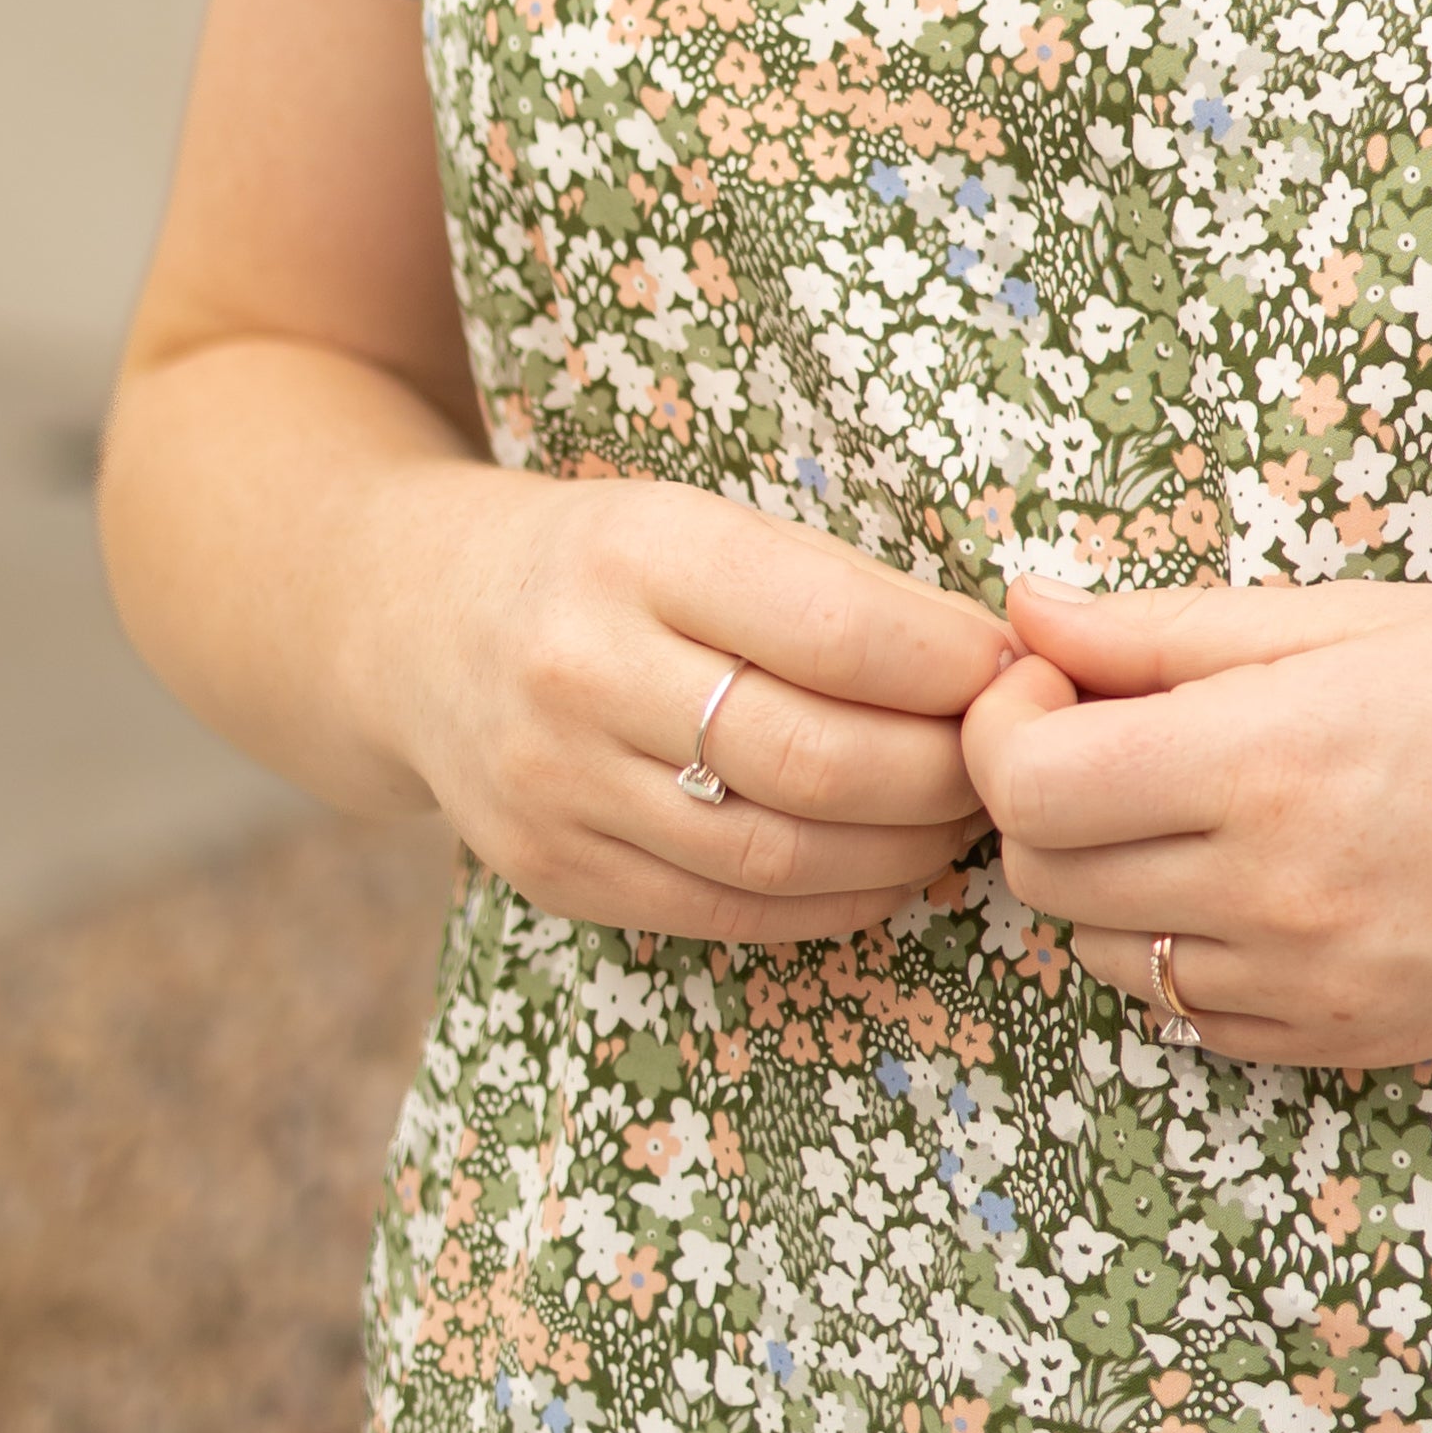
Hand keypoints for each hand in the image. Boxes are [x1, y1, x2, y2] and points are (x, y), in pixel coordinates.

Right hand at [360, 459, 1009, 946]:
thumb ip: (835, 586)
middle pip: (814, 758)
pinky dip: (836, 902)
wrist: (414, 623)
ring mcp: (556, 787)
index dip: (952, 665)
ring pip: (778, 854)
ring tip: (964, 817)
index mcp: (637, 552)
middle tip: (1008, 759)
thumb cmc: (604, 560)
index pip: (834, 629)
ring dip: (906, 849)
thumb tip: (1000, 661)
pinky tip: (891, 868)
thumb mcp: (699, 519)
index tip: (1017, 667)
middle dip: (943, 771)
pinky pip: (727, 913)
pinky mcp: (552, 873)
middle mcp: (582, 672)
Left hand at [961, 576, 1431, 1070]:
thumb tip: (1021, 608)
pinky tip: (1263, 882)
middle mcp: (1277, 888)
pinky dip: (1191, 955)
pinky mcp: (1351, 1044)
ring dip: (1112, 880)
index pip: (1028, 782)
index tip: (1051, 681)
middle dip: (1046, 799)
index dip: (1005, 724)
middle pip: (1046, 876)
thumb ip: (1166, 629)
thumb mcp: (1351, 615)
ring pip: (1109, 957)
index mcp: (1268, 757)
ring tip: (1199, 806)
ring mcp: (1314, 984)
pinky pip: (1197, 1021)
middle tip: (1115, 734)